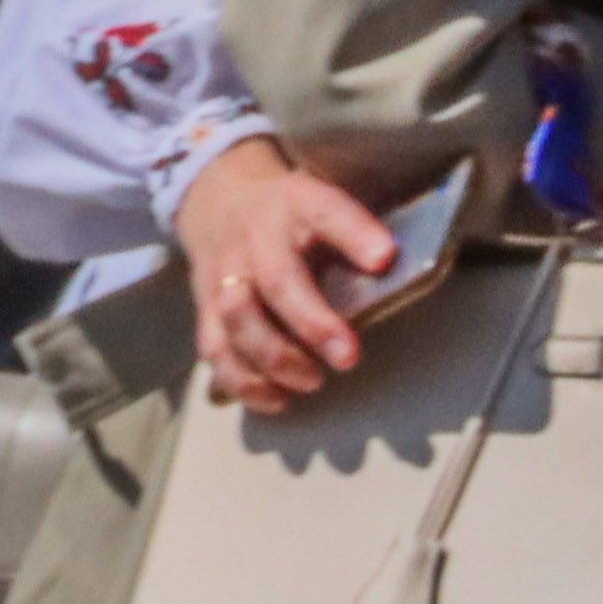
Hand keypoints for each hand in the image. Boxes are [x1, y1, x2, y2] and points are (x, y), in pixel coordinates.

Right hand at [173, 140, 408, 408]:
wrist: (219, 204)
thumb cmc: (292, 217)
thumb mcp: (327, 205)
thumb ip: (358, 234)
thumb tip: (396, 268)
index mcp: (297, 205)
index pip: (326, 211)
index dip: (356, 234)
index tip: (385, 258)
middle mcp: (255, 239)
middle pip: (278, 280)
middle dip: (313, 324)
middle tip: (348, 358)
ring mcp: (225, 275)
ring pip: (237, 320)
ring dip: (275, 358)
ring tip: (313, 381)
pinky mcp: (206, 308)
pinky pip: (215, 348)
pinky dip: (243, 381)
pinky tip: (277, 399)